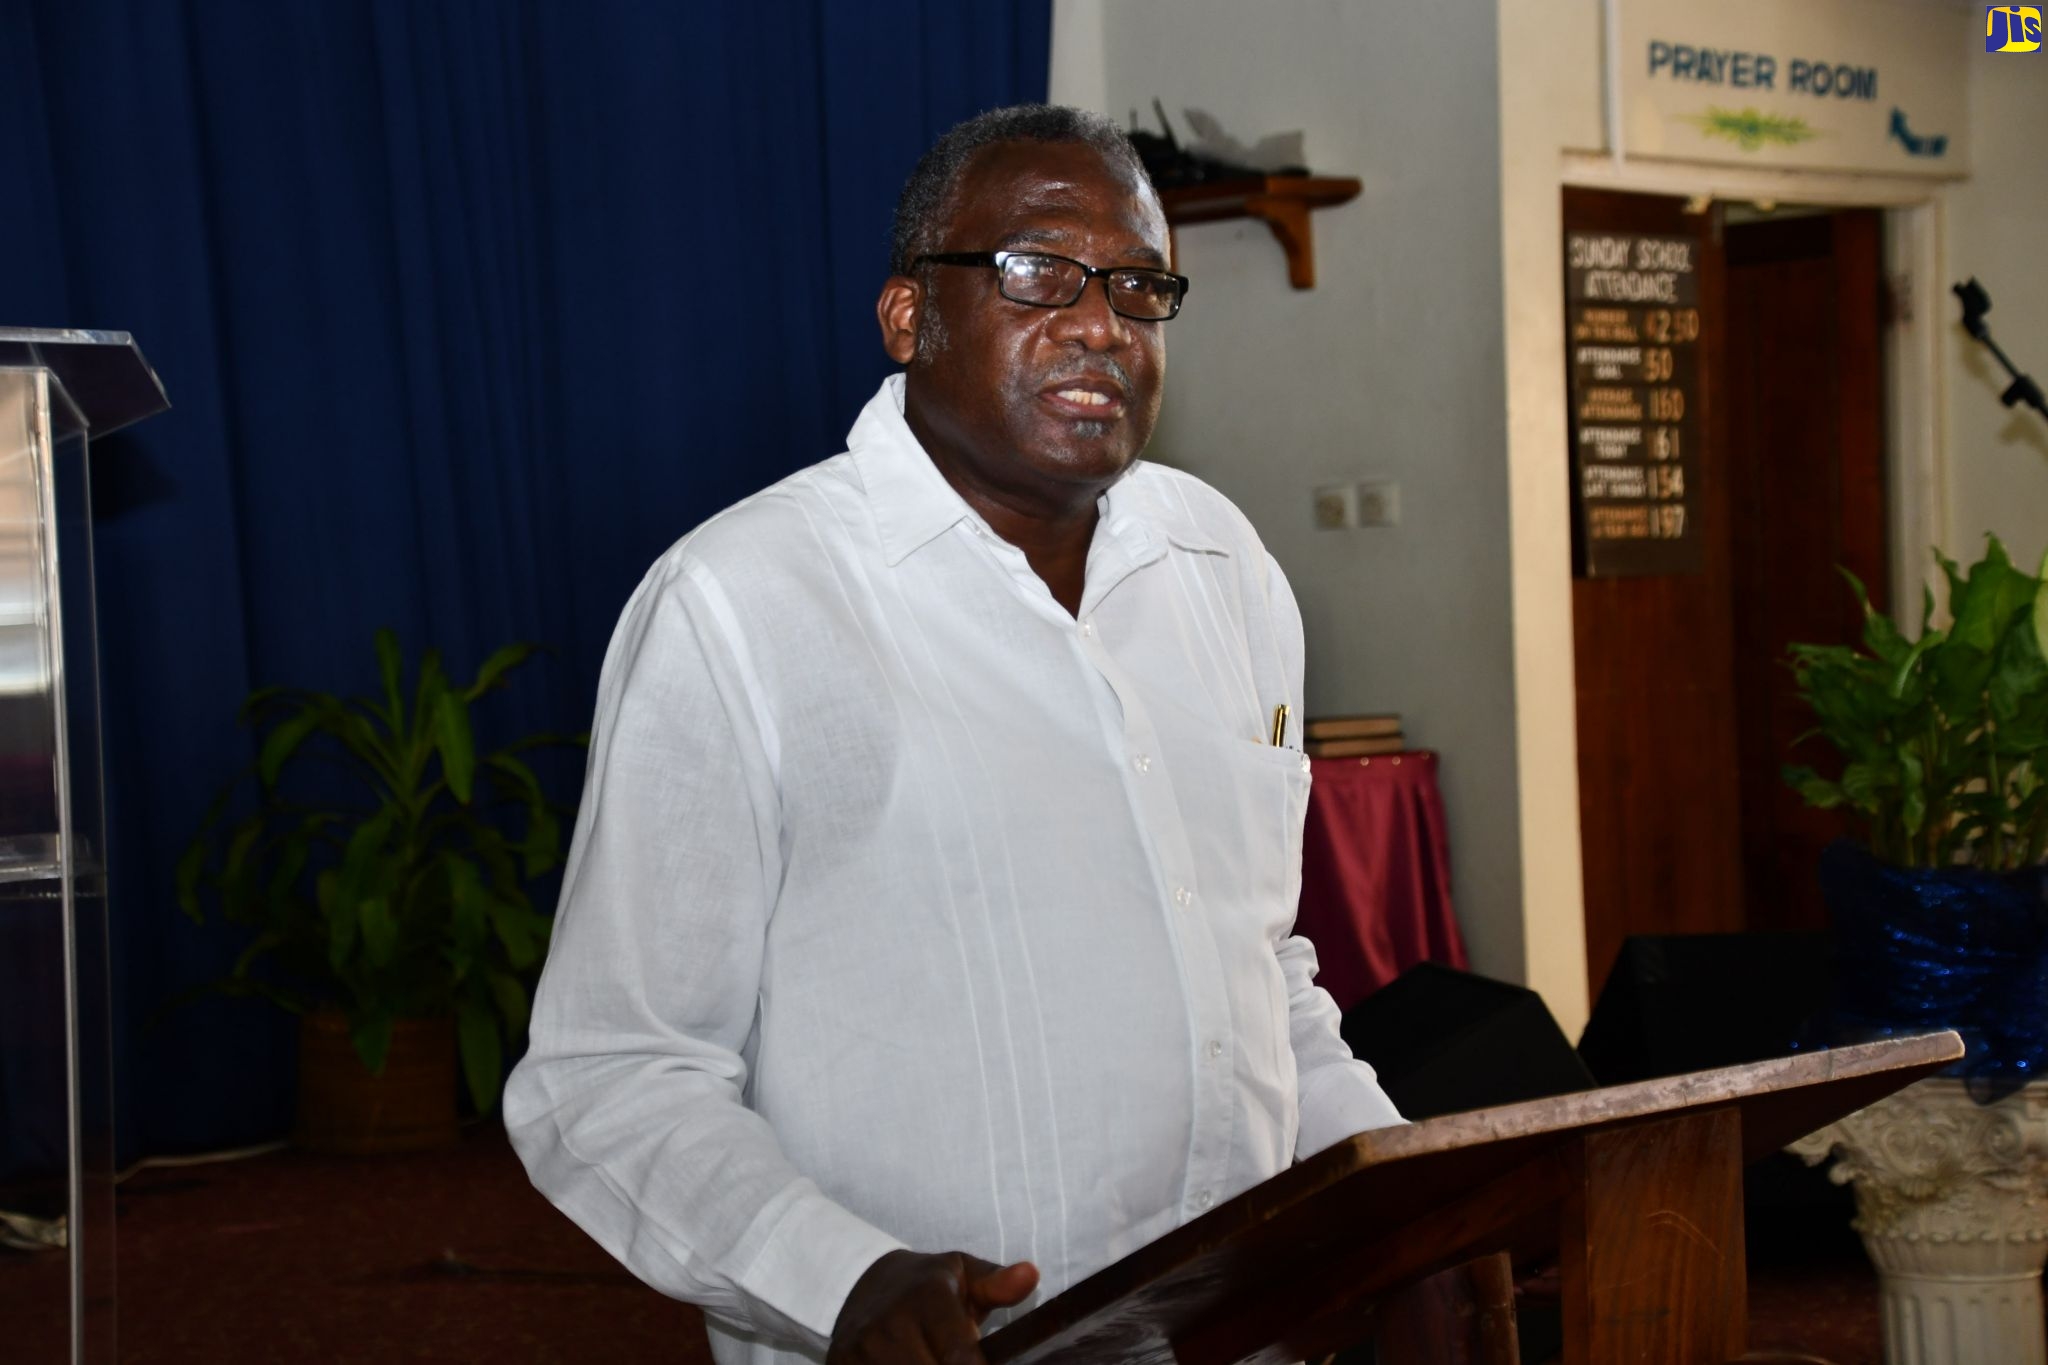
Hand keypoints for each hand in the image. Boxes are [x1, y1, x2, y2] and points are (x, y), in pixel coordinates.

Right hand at [827, 1248, 1038, 1364]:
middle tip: (959, 1362)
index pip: (960, 1359)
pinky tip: (913, 1364)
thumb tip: (1031, 1275)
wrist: (860, 1284)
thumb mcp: (963, 1273)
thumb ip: (997, 1283)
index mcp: (926, 1298)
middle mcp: (889, 1324)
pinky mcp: (840, 1364)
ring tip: (935, 1360)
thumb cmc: (925, 1284)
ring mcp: (860, 1349)